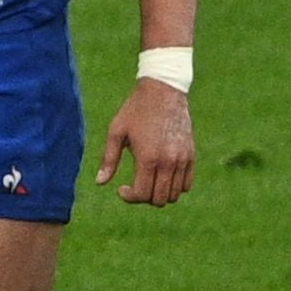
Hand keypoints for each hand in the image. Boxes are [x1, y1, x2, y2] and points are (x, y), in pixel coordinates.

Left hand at [97, 78, 195, 204]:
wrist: (163, 91)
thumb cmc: (135, 110)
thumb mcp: (116, 132)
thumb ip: (108, 159)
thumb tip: (99, 183)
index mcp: (148, 158)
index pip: (142, 194)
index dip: (129, 197)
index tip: (122, 189)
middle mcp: (168, 161)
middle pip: (159, 199)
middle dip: (144, 198)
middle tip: (134, 186)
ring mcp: (182, 159)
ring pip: (174, 195)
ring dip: (159, 194)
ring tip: (147, 181)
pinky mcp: (191, 154)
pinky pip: (187, 184)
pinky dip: (175, 187)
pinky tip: (161, 176)